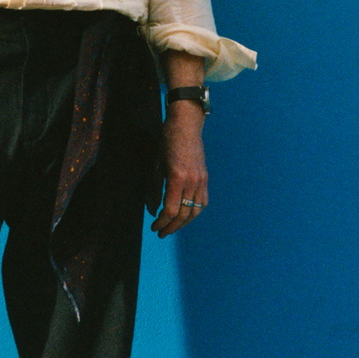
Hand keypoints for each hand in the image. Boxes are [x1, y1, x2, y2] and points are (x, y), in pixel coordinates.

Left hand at [150, 106, 207, 237]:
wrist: (186, 124)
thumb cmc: (167, 141)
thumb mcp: (157, 164)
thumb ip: (156, 188)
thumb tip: (153, 209)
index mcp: (177, 178)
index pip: (171, 210)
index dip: (162, 222)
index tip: (154, 227)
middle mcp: (192, 181)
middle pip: (183, 214)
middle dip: (171, 226)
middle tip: (161, 232)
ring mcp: (201, 180)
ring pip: (195, 210)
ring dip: (183, 222)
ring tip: (173, 227)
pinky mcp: (205, 177)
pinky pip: (202, 201)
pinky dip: (194, 211)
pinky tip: (186, 215)